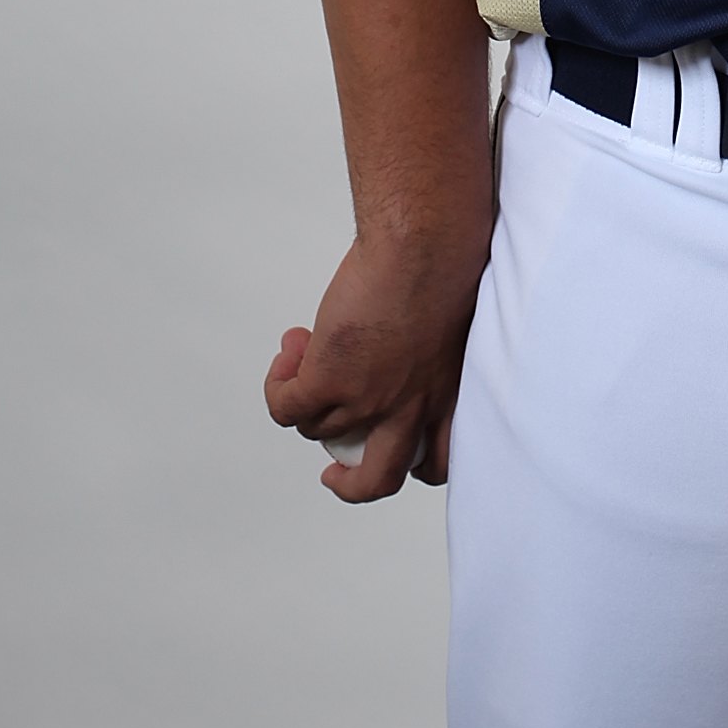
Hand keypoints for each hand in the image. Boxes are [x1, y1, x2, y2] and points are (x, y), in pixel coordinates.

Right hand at [264, 228, 488, 504]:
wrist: (425, 243)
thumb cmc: (446, 260)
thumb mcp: (448, 321)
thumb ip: (427, 349)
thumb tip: (386, 349)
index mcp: (449, 394)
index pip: (438, 458)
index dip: (411, 461)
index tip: (391, 442)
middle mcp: (412, 408)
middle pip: (380, 479)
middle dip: (352, 483)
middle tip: (334, 470)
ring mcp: (369, 400)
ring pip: (318, 430)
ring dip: (303, 400)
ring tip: (305, 351)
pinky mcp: (331, 380)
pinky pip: (287, 408)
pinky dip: (278, 388)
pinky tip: (288, 353)